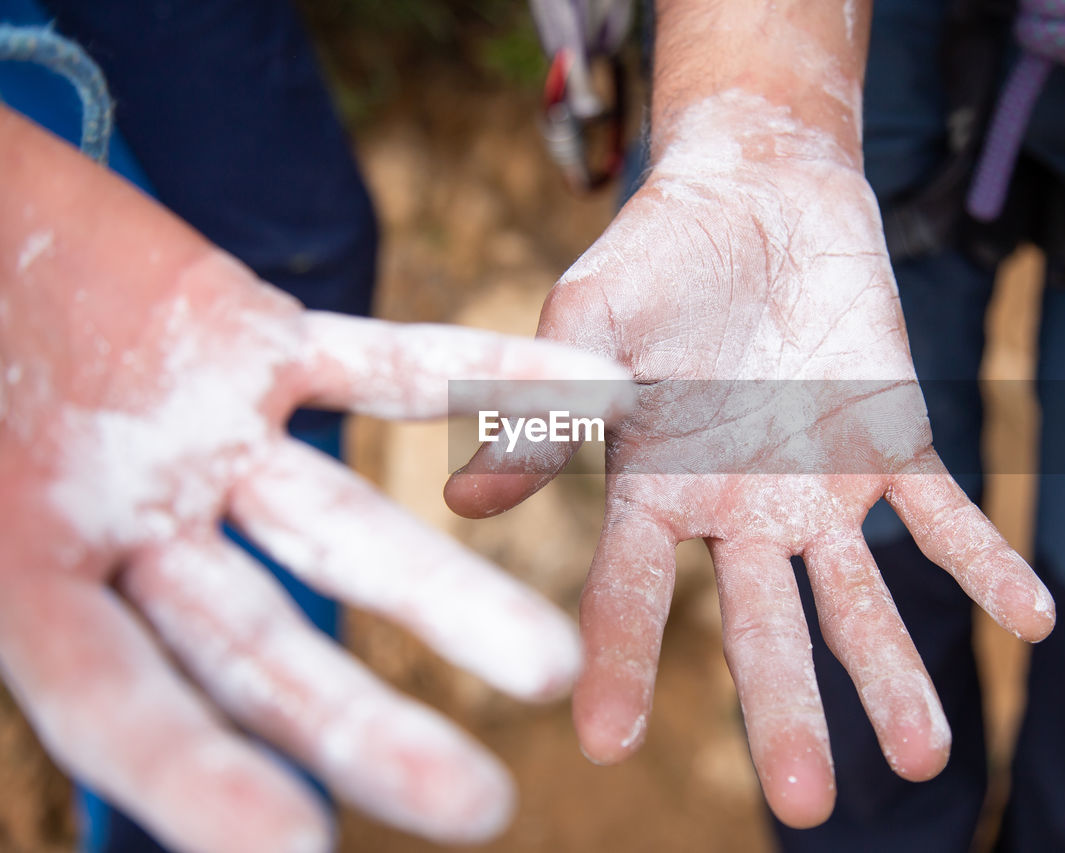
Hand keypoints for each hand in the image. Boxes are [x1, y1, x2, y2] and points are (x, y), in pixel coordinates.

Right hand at [0, 110, 631, 851]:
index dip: (195, 777)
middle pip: (261, 646)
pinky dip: (479, 376)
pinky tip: (587, 402)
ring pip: (344, 526)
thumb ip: (4, 561)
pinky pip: (383, 363)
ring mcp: (208, 438)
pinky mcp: (257, 338)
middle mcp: (138, 532)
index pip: (118, 702)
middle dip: (364, 723)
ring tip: (554, 666)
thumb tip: (88, 692)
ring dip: (449, 590)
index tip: (296, 845)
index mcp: (27, 583)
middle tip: (482, 807)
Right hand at [446, 91, 1054, 826]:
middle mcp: (738, 511)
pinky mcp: (892, 442)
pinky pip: (945, 514)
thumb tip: (460, 503)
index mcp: (655, 490)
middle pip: (763, 626)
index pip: (631, 592)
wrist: (756, 191)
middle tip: (808, 802)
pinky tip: (1029, 621)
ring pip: (859, 596)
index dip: (617, 660)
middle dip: (785, 710)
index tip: (606, 740)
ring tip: (925, 754)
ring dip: (892, 672)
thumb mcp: (587, 323)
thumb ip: (543, 408)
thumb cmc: (656, 254)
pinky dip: (984, 562)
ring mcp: (820, 486)